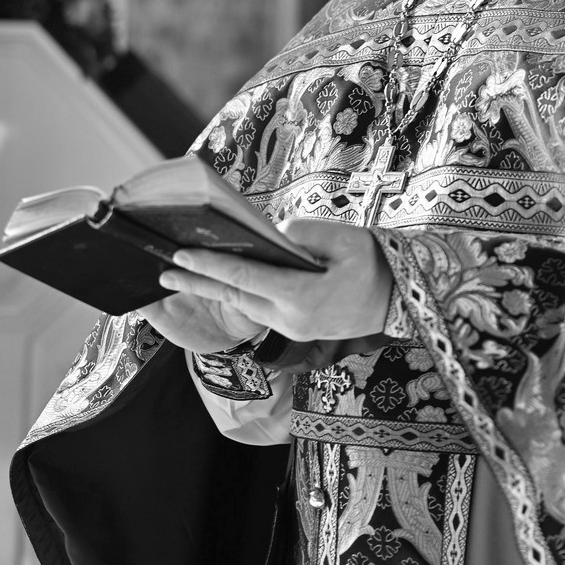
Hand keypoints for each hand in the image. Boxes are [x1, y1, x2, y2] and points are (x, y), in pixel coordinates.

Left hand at [150, 218, 392, 348]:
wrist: (402, 299)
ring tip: (181, 278)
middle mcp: (291, 320)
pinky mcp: (297, 330)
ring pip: (243, 306)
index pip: (245, 278)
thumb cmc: (377, 263)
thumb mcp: (345, 239)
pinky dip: (235, 294)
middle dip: (197, 283)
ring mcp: (293, 329)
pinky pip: (258, 310)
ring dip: (212, 290)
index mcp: (301, 297)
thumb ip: (303, 234)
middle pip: (234, 298)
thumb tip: (272, 237)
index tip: (180, 255)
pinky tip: (222, 283)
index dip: (210, 266)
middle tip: (162, 272)